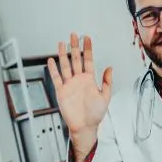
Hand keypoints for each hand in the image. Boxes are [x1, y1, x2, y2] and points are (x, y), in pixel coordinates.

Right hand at [46, 35, 112, 158]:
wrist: (85, 126)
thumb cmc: (95, 114)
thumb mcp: (106, 97)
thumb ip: (107, 82)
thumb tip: (109, 68)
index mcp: (89, 80)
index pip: (88, 60)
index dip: (88, 49)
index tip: (87, 38)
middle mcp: (79, 80)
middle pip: (76, 59)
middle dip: (75, 47)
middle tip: (74, 35)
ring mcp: (69, 84)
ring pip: (65, 66)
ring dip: (63, 55)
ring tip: (61, 43)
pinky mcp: (61, 91)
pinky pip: (57, 78)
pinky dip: (53, 69)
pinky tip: (52, 61)